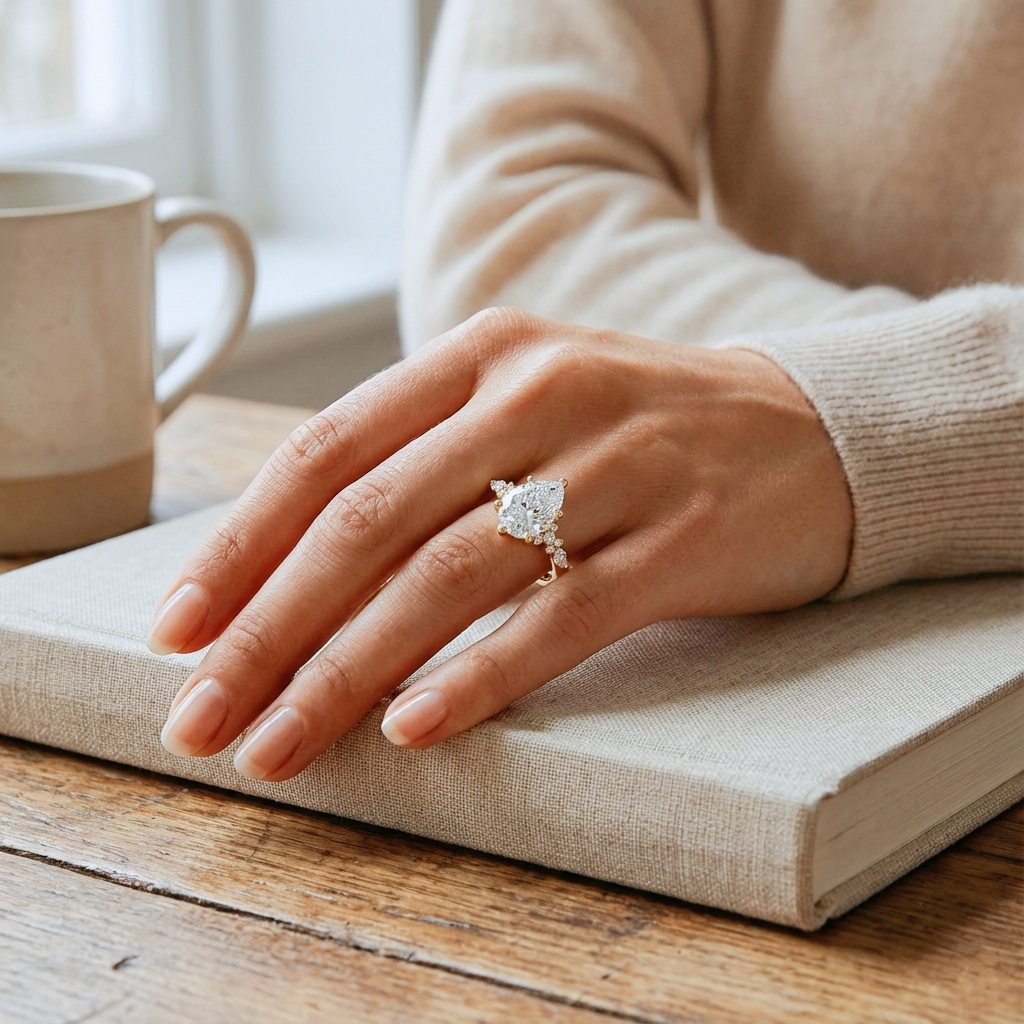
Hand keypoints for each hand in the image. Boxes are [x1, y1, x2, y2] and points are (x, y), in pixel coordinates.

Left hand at [148, 308, 851, 780]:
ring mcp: (617, 465)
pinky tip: (411, 730)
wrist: (807, 429)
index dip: (241, 545)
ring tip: (279, 745)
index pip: (329, 451)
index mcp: (484, 354)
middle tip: (201, 717)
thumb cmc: (638, 430)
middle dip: (268, 628)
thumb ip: (423, 459)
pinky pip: (561, 619)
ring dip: (348, 671)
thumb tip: (289, 570)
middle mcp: (541, 392)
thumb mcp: (528, 403)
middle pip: (372, 521)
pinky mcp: (682, 540)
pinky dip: (477, 677)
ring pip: (450, 576)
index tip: (178, 630)